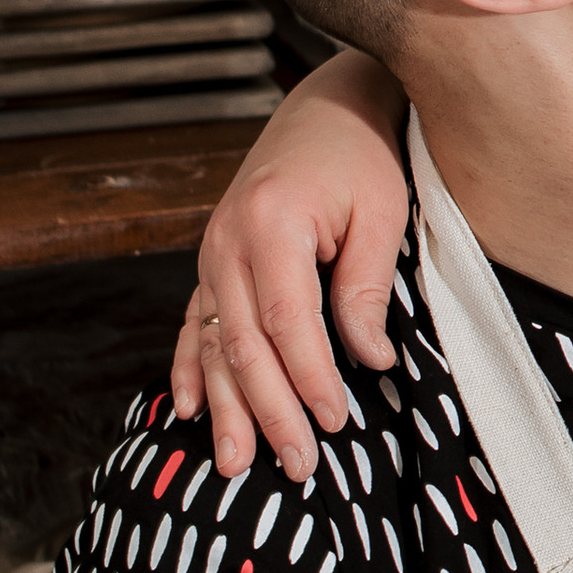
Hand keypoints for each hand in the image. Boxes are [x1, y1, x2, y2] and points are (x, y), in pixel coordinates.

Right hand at [169, 52, 410, 483]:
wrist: (329, 107)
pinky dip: (189, 369)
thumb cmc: (365, 157)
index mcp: (272, 225)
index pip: (287, 322)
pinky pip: (191, 324)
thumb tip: (369, 360)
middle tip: (296, 465)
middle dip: (268, 411)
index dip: (309, 378)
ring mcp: (213, 253)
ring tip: (236, 463)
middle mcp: (228, 242)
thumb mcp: (383, 212)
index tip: (335, 422)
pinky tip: (190, 410)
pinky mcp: (213, 262)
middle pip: (242, 344)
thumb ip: (367, 287)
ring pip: (211, 343)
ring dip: (225, 407)